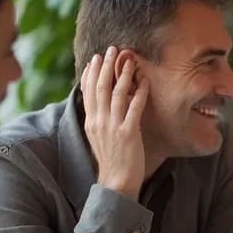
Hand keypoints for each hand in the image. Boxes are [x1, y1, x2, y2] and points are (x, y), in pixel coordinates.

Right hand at [82, 46, 149, 198]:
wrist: (117, 183)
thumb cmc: (111, 160)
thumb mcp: (98, 137)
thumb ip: (99, 119)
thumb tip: (101, 103)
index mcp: (90, 122)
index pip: (87, 91)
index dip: (90, 73)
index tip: (95, 58)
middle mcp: (98, 121)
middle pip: (100, 87)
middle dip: (106, 66)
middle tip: (113, 49)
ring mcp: (112, 127)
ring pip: (116, 93)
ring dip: (123, 73)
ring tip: (129, 59)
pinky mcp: (128, 133)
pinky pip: (134, 107)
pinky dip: (139, 91)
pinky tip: (144, 81)